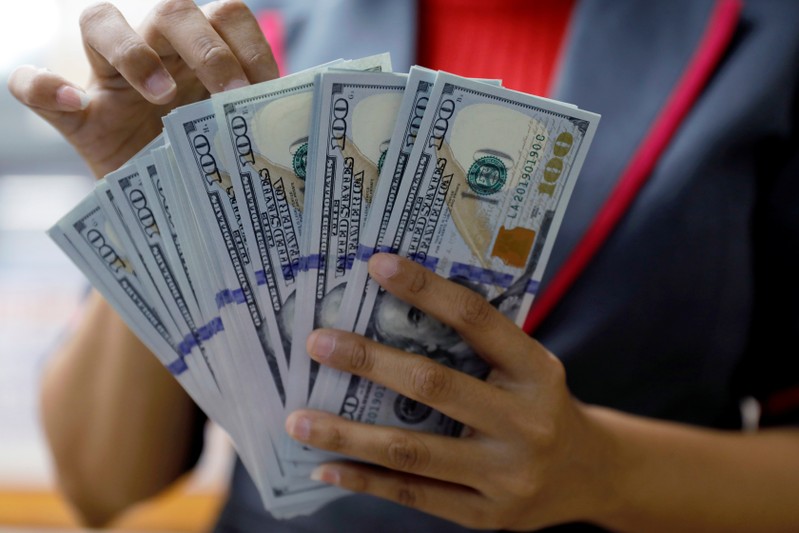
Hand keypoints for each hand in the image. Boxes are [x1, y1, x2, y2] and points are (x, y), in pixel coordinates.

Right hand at [7, 0, 277, 177]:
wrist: (162, 203)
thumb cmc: (206, 164)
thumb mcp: (236, 144)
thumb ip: (258, 126)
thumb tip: (304, 133)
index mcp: (202, 57)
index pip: (227, 16)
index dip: (249, 45)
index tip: (265, 91)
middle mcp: (155, 53)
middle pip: (171, 10)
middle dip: (206, 49)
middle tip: (228, 96)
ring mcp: (108, 80)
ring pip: (100, 20)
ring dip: (132, 51)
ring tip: (159, 94)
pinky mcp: (75, 116)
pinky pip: (32, 85)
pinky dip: (41, 86)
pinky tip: (68, 101)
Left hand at [286, 254, 618, 530]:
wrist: (592, 475)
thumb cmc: (543, 405)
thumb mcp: (529, 367)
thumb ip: (478, 347)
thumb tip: (391, 316)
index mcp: (536, 371)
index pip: (476, 319)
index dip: (426, 290)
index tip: (376, 265)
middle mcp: (525, 422)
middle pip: (434, 386)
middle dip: (369, 361)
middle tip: (318, 343)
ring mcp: (506, 474)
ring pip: (413, 451)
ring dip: (347, 434)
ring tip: (297, 419)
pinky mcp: (487, 515)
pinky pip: (416, 496)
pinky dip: (365, 481)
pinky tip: (326, 468)